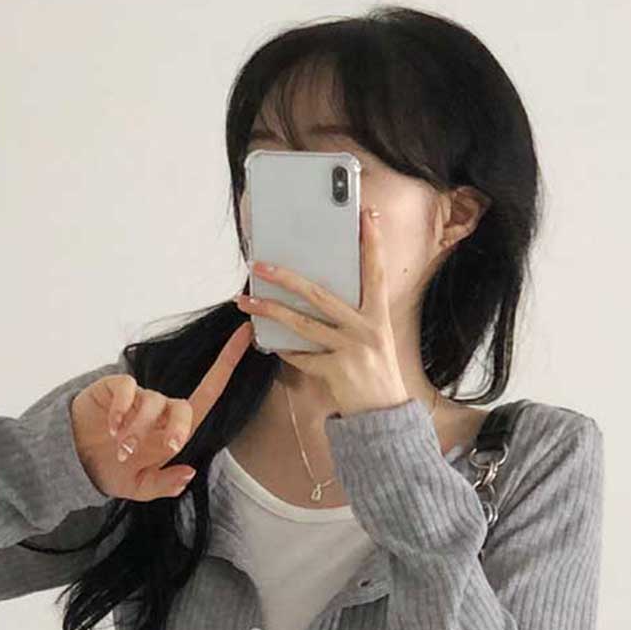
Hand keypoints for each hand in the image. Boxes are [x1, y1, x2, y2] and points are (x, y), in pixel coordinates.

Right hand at [71, 321, 253, 499]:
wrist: (75, 461)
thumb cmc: (112, 469)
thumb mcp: (139, 488)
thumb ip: (164, 485)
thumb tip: (188, 473)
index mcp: (173, 431)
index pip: (208, 396)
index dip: (227, 365)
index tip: (247, 336)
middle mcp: (160, 411)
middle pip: (184, 406)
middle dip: (177, 429)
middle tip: (166, 449)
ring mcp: (138, 397)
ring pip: (153, 402)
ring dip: (140, 429)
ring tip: (121, 448)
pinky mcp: (115, 389)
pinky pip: (127, 389)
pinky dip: (122, 409)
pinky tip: (112, 427)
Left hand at [234, 207, 409, 417]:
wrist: (384, 414)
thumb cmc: (377, 372)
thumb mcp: (375, 338)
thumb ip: (355, 316)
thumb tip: (320, 293)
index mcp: (378, 316)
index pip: (375, 272)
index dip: (372, 243)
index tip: (365, 215)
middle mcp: (365, 330)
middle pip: (321, 295)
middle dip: (287, 278)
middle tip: (261, 265)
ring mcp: (349, 351)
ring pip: (302, 324)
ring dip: (270, 311)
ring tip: (247, 301)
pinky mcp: (335, 371)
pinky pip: (301, 357)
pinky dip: (284, 350)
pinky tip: (267, 342)